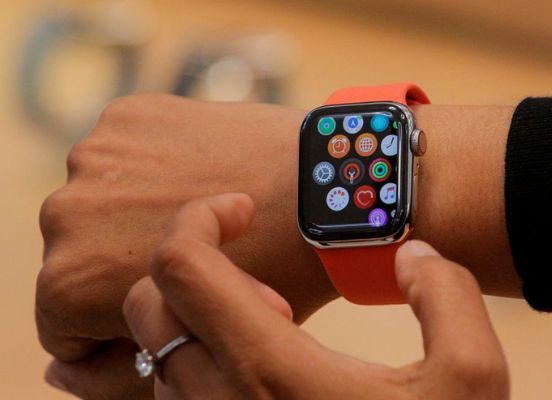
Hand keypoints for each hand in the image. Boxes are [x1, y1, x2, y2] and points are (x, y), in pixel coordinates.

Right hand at [37, 95, 336, 398]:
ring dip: (136, 212)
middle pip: (80, 257)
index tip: (166, 309)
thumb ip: (116, 377)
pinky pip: (130, 153)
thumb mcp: (192, 345)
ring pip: (104, 201)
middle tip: (196, 262)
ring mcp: (94, 156)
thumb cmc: (271, 282)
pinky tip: (205, 174)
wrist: (324, 193)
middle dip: (125, 265)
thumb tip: (59, 375)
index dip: (116, 325)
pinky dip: (156, 164)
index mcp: (67, 284)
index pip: (63, 325)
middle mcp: (63, 216)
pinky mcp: (129, 114)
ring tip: (202, 213)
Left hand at [119, 194, 508, 399]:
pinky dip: (202, 361)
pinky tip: (268, 375)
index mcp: (271, 372)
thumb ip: (448, 298)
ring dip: (200, 320)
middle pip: (148, 305)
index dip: (199, 218)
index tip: (240, 210)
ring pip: (156, 352)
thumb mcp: (471, 378)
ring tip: (277, 334)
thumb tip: (414, 259)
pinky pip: (175, 393)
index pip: (182, 269)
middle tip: (268, 288)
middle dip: (197, 269)